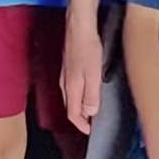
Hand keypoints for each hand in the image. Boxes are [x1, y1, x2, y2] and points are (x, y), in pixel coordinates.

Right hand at [59, 20, 104, 134]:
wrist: (79, 27)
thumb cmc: (88, 49)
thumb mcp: (93, 75)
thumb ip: (91, 95)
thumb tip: (90, 113)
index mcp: (71, 88)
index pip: (73, 113)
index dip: (81, 125)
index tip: (90, 131)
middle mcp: (65, 84)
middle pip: (70, 107)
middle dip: (80, 118)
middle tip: (91, 123)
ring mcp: (64, 75)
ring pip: (70, 98)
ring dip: (79, 107)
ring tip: (91, 110)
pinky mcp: (67, 67)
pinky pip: (71, 89)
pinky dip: (78, 96)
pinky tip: (86, 92)